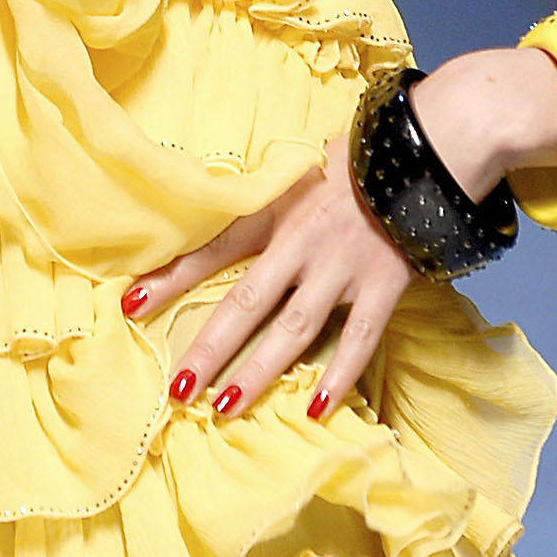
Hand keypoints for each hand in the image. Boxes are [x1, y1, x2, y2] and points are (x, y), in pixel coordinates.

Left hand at [121, 47, 556, 422]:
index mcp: (273, 212)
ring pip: (293, 329)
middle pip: (245, 304)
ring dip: (257, 371)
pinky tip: (317, 407)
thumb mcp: (294, 172)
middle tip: (176, 390)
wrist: (426, 148)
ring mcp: (342, 269)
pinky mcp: (383, 285)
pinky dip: (339, 374)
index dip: (170, 278)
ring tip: (224, 409)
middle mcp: (301, 245)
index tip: (130, 308)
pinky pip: (359, 339)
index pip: (211, 248)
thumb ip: (261, 204)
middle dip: (208, 350)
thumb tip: (211, 223)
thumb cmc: (354, 159)